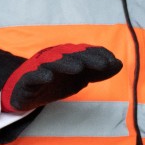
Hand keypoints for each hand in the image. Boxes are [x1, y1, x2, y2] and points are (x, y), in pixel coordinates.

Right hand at [1, 43, 122, 112]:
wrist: (25, 92)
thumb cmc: (56, 82)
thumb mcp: (80, 78)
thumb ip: (98, 71)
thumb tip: (119, 64)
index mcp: (68, 56)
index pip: (85, 52)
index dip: (99, 55)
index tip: (114, 62)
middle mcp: (54, 58)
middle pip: (72, 55)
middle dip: (89, 59)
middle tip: (103, 64)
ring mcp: (40, 67)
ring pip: (52, 62)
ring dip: (66, 64)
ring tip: (79, 68)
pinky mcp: (27, 80)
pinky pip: (32, 76)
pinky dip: (40, 75)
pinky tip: (48, 77)